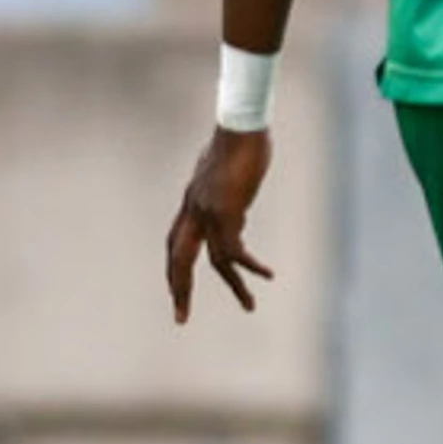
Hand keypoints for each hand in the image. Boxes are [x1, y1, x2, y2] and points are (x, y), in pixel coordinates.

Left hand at [164, 127, 276, 321]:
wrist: (240, 125)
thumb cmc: (239, 137)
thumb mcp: (227, 168)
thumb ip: (225, 187)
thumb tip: (235, 201)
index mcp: (191, 201)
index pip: (175, 242)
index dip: (176, 268)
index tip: (179, 289)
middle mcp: (193, 210)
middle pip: (178, 259)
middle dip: (179, 290)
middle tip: (181, 318)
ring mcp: (208, 213)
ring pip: (212, 262)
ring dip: (232, 286)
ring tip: (250, 306)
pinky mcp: (226, 212)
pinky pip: (235, 251)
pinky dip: (250, 266)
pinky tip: (267, 274)